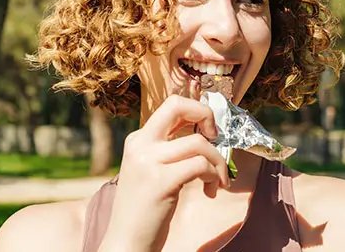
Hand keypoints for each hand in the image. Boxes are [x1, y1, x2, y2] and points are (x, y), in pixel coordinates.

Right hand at [97, 95, 230, 251]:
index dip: (197, 111)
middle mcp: (140, 144)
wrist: (126, 241)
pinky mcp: (161, 180)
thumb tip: (205, 134)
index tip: (208, 131)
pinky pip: (200, 165)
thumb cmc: (145, 210)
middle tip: (216, 138)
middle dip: (207, 115)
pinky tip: (211, 191)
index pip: (171, 105)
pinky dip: (213, 176)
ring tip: (217, 181)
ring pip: (199, 142)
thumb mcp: (151, 171)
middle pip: (178, 106)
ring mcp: (148, 161)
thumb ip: (169, 150)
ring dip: (217, 161)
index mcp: (138, 139)